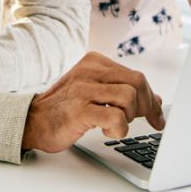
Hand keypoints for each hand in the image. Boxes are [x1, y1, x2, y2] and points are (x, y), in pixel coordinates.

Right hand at [21, 52, 163, 152]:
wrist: (33, 120)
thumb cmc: (67, 107)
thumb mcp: (95, 90)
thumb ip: (122, 90)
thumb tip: (155, 100)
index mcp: (94, 61)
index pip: (135, 75)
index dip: (151, 98)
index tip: (157, 116)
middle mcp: (89, 71)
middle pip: (137, 82)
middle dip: (146, 106)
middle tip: (142, 121)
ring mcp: (83, 89)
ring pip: (129, 98)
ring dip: (130, 118)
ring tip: (115, 123)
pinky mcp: (79, 110)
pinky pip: (116, 117)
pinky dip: (119, 128)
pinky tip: (106, 129)